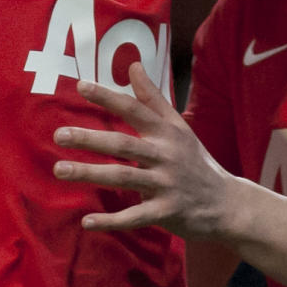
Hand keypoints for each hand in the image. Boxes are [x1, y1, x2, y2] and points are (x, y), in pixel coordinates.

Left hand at [53, 63, 237, 235]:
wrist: (228, 204)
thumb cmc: (196, 162)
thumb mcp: (179, 128)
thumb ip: (153, 98)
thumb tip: (133, 65)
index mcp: (166, 133)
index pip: (134, 109)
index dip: (108, 96)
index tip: (80, 85)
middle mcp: (166, 155)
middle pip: (123, 144)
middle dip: (90, 138)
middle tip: (58, 134)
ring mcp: (166, 185)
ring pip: (123, 177)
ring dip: (90, 173)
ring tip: (60, 169)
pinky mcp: (167, 212)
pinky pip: (134, 217)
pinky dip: (111, 220)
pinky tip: (86, 221)